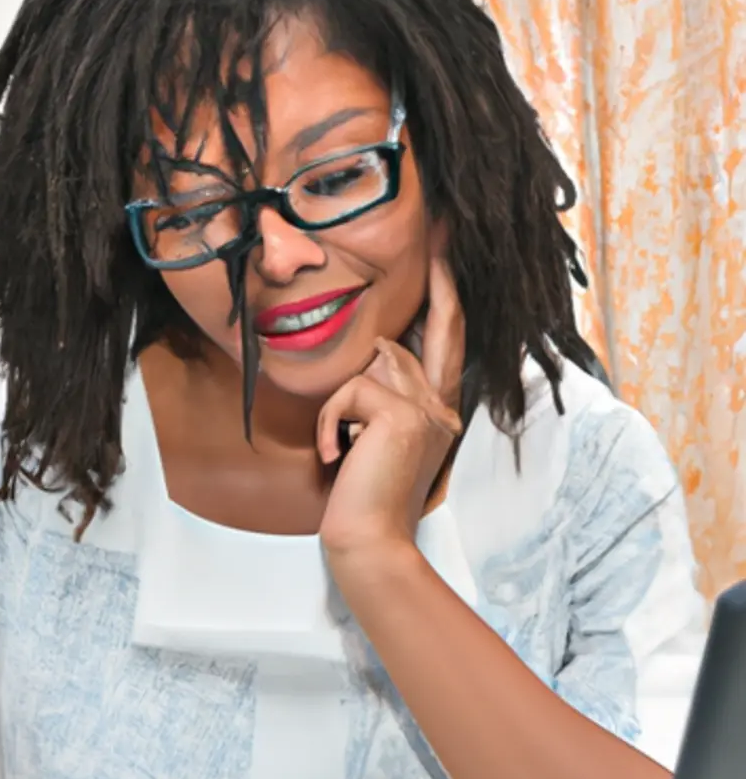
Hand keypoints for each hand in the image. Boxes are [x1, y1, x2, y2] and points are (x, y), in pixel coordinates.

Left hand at [316, 254, 465, 564]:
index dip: (449, 297)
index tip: (446, 255)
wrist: (368, 539)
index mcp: (439, 408)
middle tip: (439, 238)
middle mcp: (442, 404)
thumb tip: (380, 346)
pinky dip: (328, 421)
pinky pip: (348, 390)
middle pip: (421, 336)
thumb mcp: (383, 436)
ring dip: (341, 403)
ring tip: (342, 446)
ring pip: (372, 363)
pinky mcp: (402, 415)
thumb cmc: (366, 492)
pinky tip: (333, 455)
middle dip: (437, 290)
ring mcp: (428, 409)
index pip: (448, 340)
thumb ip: (390, 391)